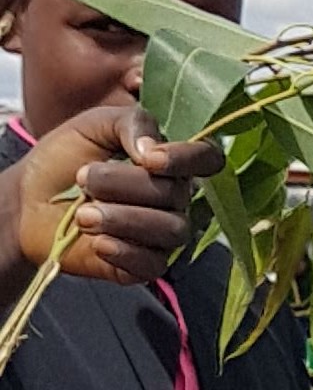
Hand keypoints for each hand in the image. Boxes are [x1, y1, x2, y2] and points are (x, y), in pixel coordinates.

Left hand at [9, 102, 222, 285]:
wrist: (29, 201)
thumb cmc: (64, 160)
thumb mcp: (94, 125)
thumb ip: (131, 123)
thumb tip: (153, 150)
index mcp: (168, 161)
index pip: (206, 158)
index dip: (186, 158)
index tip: (148, 159)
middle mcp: (173, 199)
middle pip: (177, 194)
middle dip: (125, 184)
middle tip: (83, 179)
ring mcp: (161, 235)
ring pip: (170, 230)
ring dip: (123, 219)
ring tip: (82, 215)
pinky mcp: (144, 265)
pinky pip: (153, 264)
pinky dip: (124, 252)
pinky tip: (98, 242)